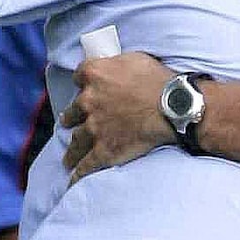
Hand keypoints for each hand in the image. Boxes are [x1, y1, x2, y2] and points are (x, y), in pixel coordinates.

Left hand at [61, 52, 172, 178]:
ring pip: (76, 140)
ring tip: (68, 158)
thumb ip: (116, 64)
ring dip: (72, 149)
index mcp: (94, 75)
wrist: (171, 106)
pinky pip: (86, 165)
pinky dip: (78, 174)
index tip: (83, 88)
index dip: (82, 83)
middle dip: (71, 118)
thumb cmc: (157, 80)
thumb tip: (113, 67)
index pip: (79, 77)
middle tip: (68, 123)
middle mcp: (88, 101)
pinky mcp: (104, 150)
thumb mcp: (133, 59)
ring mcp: (94, 128)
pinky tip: (73, 179)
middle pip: (72, 111)